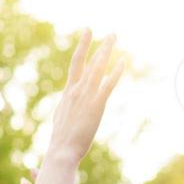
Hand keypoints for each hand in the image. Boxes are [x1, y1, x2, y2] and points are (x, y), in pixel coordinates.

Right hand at [47, 29, 123, 163]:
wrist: (61, 151)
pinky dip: (115, 72)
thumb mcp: (62, 120)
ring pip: (97, 68)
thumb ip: (66, 110)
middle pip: (87, 61)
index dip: (83, 48)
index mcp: (68, 93)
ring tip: (114, 37)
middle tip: (109, 32)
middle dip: (98, 45)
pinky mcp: (95, 105)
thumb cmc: (61, 142)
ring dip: (106, 51)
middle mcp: (76, 90)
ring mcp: (85, 96)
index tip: (88, 33)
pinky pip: (107, 84)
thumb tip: (65, 109)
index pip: (76, 65)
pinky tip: (123, 62)